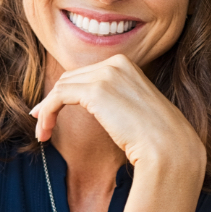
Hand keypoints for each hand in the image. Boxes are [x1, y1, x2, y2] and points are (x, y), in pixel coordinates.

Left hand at [31, 54, 204, 167]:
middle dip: (52, 100)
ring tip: (42, 134)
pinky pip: (58, 97)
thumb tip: (96, 107)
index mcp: (126, 64)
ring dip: (47, 111)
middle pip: (71, 78)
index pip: (86, 74)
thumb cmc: (156, 138)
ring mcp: (106, 74)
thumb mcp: (134, 109)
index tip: (52, 112)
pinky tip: (44, 131)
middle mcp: (116, 63)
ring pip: (61, 87)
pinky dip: (47, 113)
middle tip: (42, 123)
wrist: (168, 148)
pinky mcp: (95, 90)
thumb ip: (115, 100)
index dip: (65, 93)